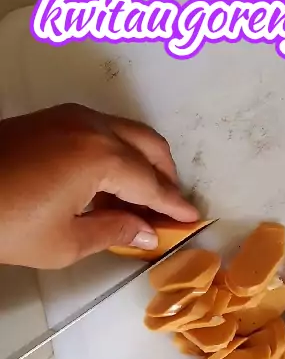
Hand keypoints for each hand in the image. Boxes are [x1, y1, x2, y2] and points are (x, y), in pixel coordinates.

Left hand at [0, 103, 197, 268]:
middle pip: (148, 146)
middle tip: (169, 208)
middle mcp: (92, 126)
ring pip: (126, 132)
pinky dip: (117, 150)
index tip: (191, 217)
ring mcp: (70, 116)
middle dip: (165, 175)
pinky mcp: (52, 117)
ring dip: (142, 161)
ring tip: (141, 198)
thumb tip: (145, 231)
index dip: (173, 205)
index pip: (152, 183)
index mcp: (101, 156)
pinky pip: (102, 129)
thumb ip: (114, 232)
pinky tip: (109, 181)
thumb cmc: (5, 223)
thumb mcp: (64, 242)